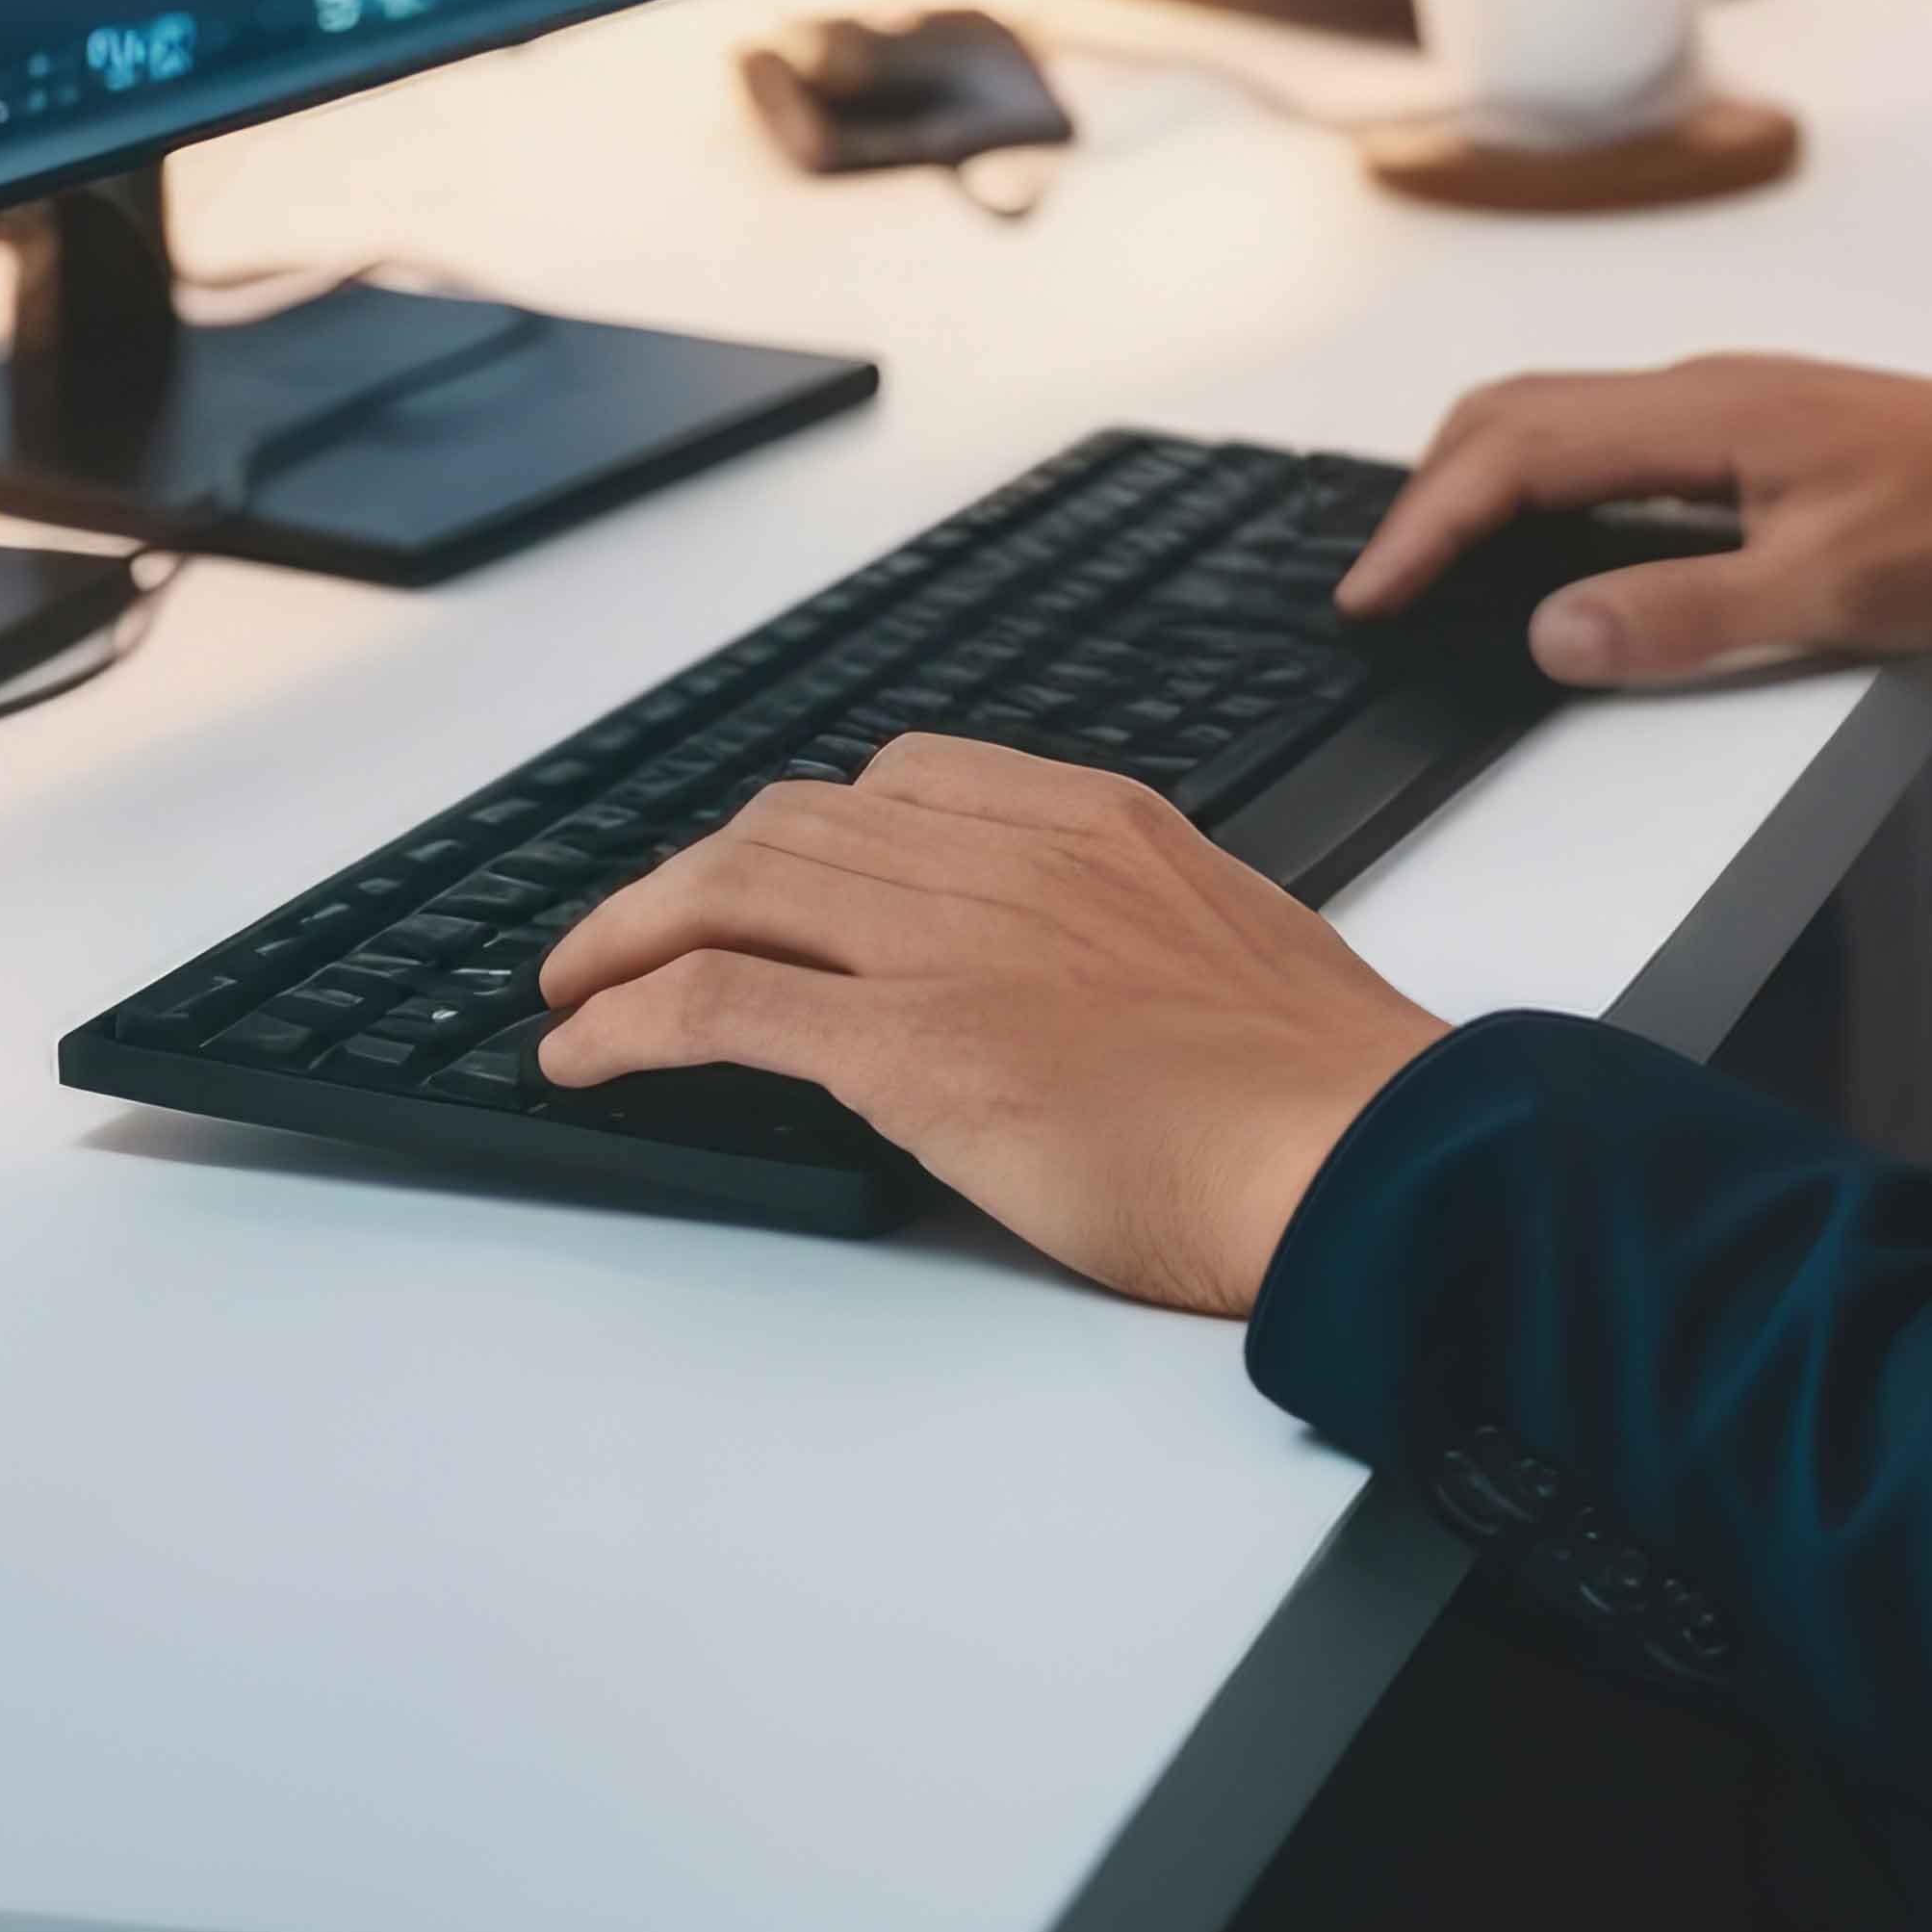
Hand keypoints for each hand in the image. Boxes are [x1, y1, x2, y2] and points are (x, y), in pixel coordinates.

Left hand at [533, 738, 1442, 1315]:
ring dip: (627, 936)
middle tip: (627, 934)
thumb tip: (1090, 981)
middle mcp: (1007, 856)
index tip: (768, 875)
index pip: (904, 780)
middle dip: (689, 877)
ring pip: (733, 891)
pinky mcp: (909, 1047)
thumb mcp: (1231, 945)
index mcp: (1094, 821)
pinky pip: (718, 1002)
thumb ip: (1136, 930)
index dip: (810, 830)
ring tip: (573, 987)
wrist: (1359, 1151)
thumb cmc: (1323, 1090)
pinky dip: (626, 1019)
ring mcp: (950, 945)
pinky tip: (582, 1054)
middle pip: (791, 827)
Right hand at [1346, 351, 1931, 684]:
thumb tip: (1551, 634)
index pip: (1515, 454)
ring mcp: (1718, 402)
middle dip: (1427, 490)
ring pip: (1553, 414)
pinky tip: (1543, 534)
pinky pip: (1603, 434)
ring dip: (1477, 477)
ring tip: (1434, 556)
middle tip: (1381, 579)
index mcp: (1695, 417)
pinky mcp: (1743, 426)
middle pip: (1512, 413)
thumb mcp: (1827, 591)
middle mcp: (1692, 391)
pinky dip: (1536, 477)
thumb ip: (1683, 613)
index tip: (1371, 591)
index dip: (1428, 524)